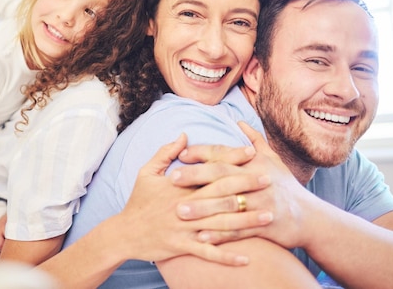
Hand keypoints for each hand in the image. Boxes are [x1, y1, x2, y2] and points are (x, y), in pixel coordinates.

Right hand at [114, 133, 255, 265]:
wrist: (123, 233)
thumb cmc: (137, 201)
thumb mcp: (147, 172)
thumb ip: (166, 152)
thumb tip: (184, 135)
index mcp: (179, 186)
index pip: (210, 169)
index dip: (231, 160)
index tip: (251, 152)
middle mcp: (185, 205)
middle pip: (221, 194)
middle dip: (247, 186)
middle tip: (269, 179)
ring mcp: (185, 227)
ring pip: (221, 224)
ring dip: (246, 221)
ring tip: (268, 216)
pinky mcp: (183, 247)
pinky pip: (209, 252)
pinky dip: (227, 256)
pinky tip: (246, 257)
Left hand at [173, 122, 318, 248]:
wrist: (311, 218)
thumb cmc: (287, 187)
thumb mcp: (274, 160)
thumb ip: (255, 140)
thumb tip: (239, 121)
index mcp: (255, 163)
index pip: (225, 154)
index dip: (203, 153)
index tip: (181, 154)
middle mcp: (257, 181)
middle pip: (222, 176)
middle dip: (196, 177)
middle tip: (172, 179)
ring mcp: (261, 204)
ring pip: (227, 205)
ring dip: (202, 209)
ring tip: (180, 211)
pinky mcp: (264, 226)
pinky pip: (238, 230)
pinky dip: (220, 234)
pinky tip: (201, 235)